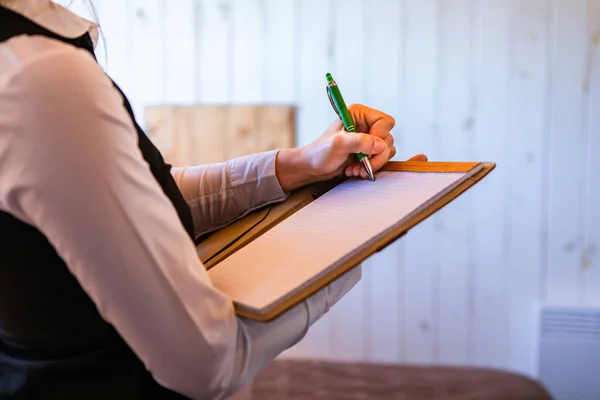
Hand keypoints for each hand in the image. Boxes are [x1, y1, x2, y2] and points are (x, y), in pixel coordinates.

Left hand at [276, 104, 426, 191]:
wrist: (311, 168)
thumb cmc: (319, 153)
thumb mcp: (337, 145)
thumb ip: (358, 141)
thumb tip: (380, 144)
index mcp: (359, 114)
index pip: (385, 121)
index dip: (380, 137)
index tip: (367, 149)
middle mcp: (366, 124)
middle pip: (388, 138)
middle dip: (376, 156)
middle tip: (362, 165)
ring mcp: (368, 139)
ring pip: (387, 151)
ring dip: (373, 164)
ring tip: (354, 170)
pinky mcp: (368, 152)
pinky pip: (381, 160)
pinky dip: (371, 168)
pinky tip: (356, 172)